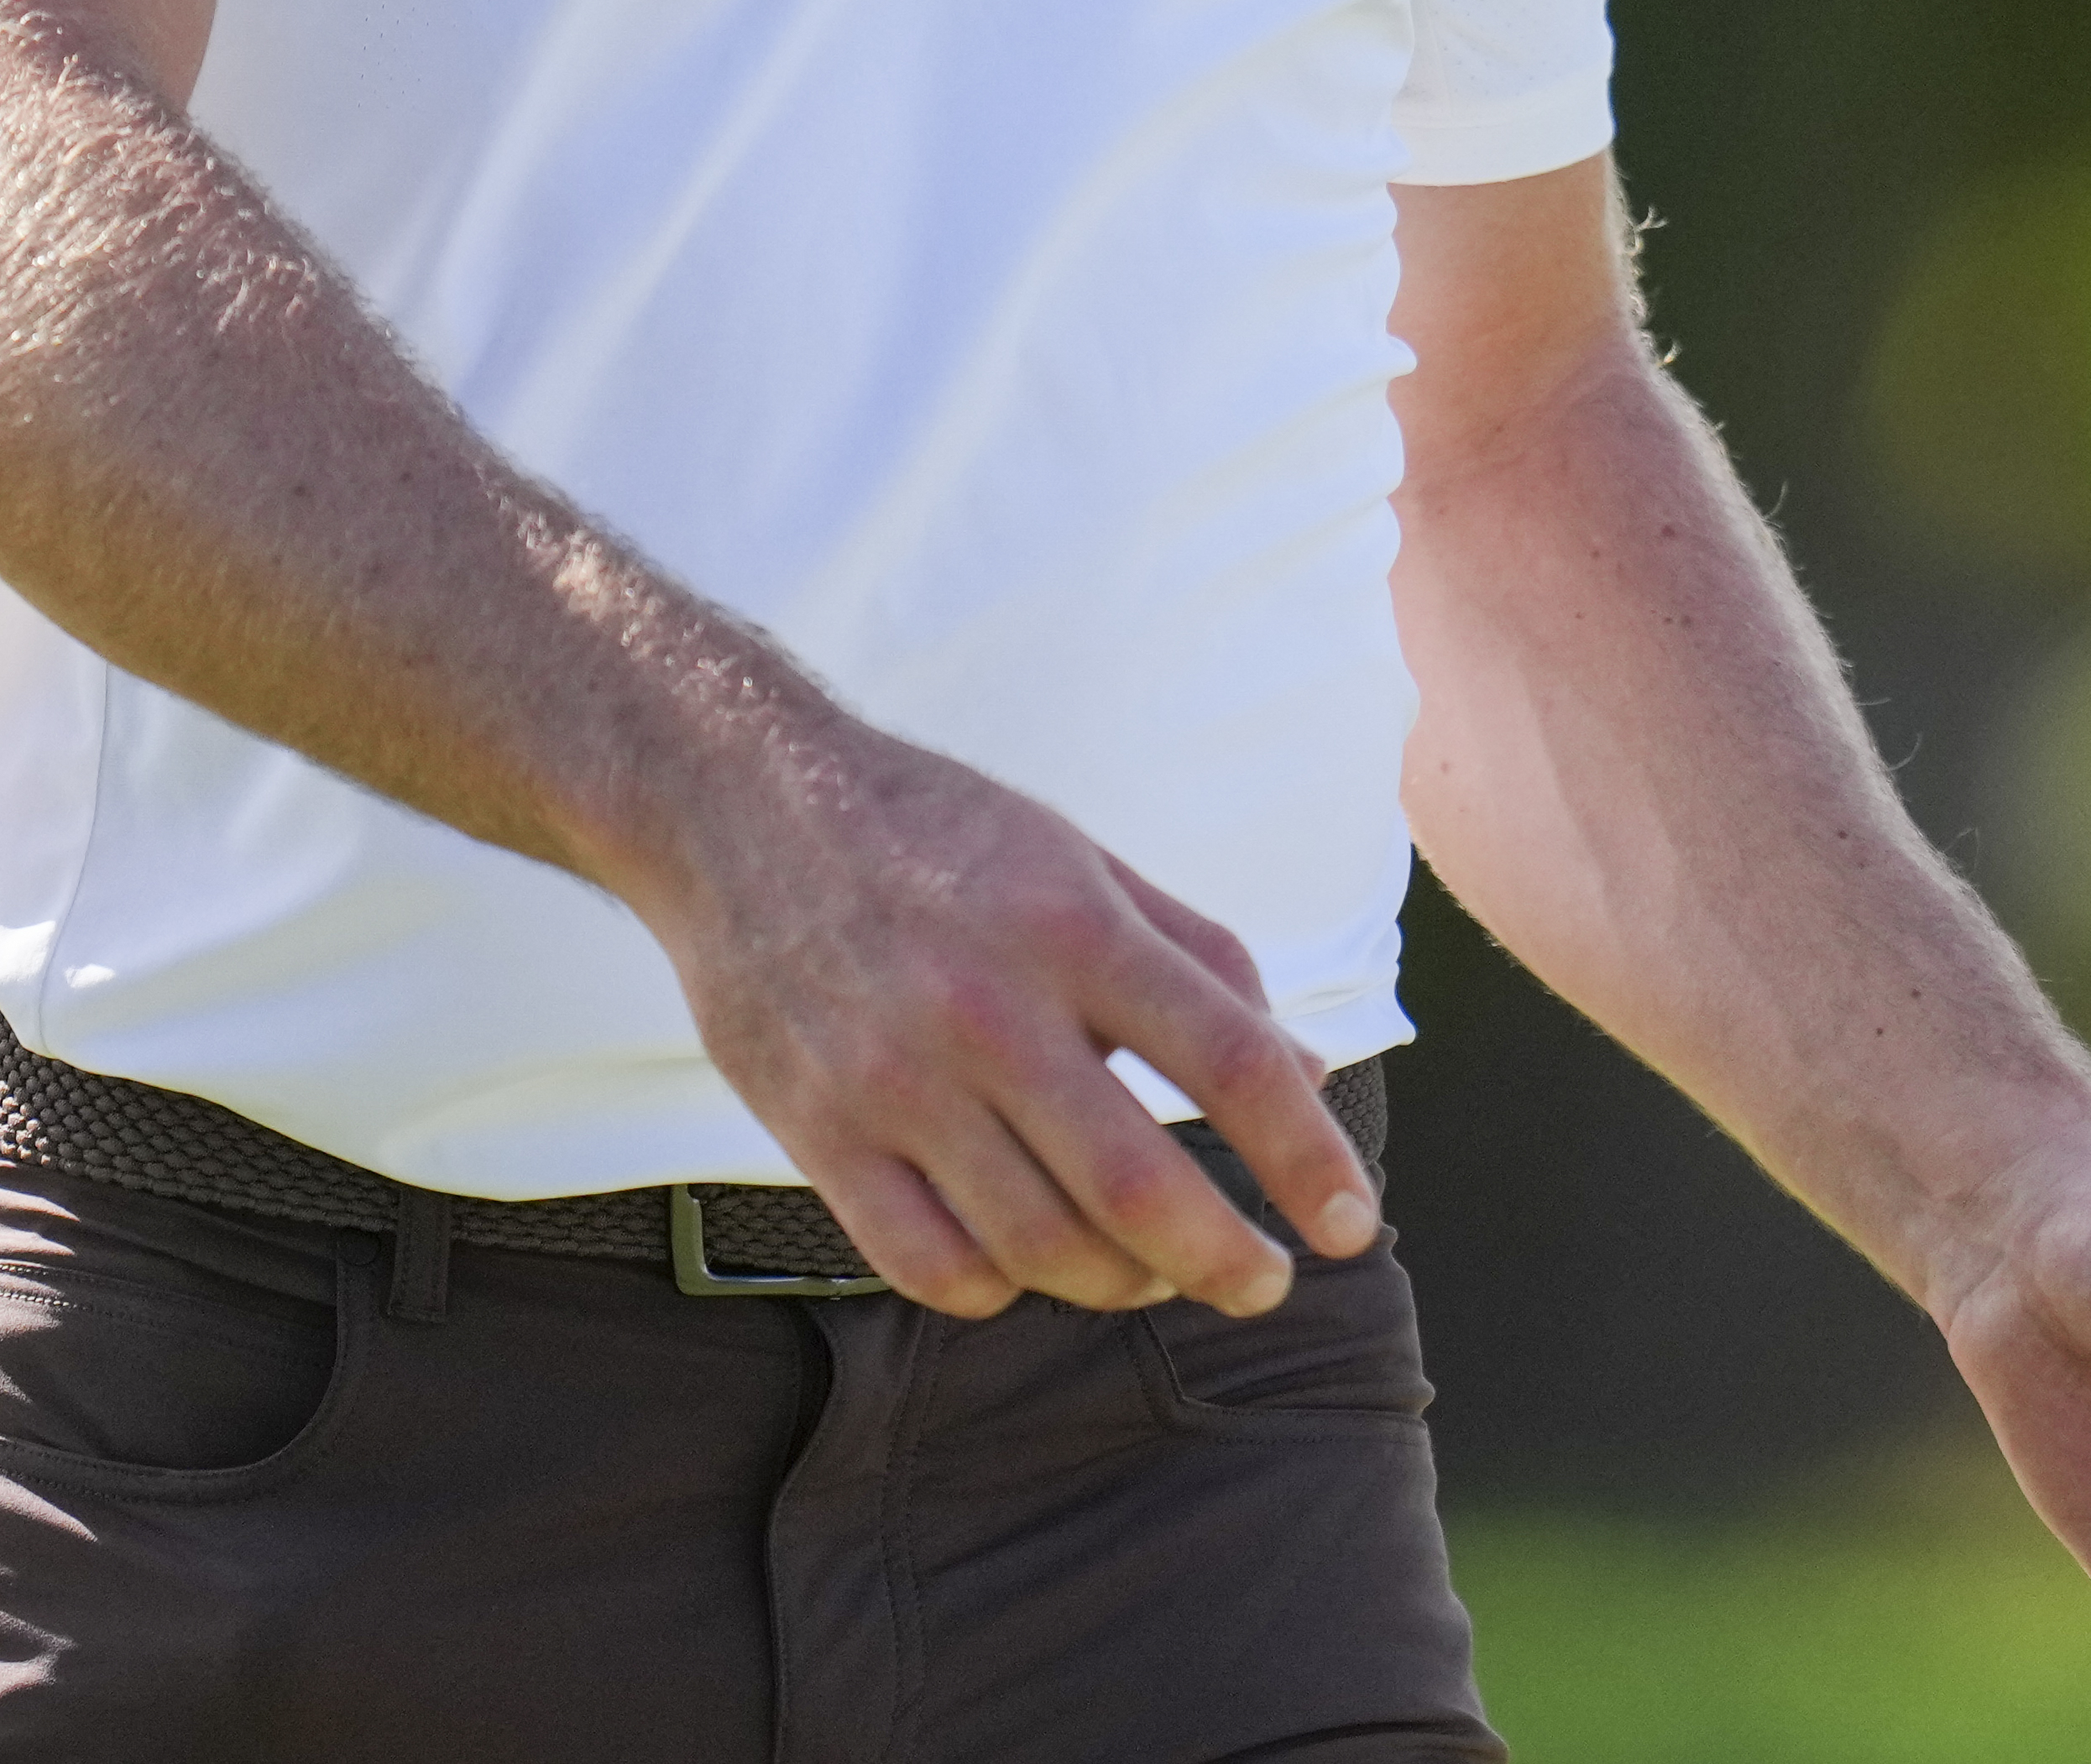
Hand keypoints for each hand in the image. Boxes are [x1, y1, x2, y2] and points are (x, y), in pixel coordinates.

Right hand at [617, 712, 1384, 1323]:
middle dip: (1227, 1260)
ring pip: (1039, 1248)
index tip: (1352, 1221)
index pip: (1229, 1064)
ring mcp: (896, 1081)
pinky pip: (930, 1267)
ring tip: (1153, 1272)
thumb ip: (1203, 964)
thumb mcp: (1086, 863)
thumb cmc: (938, 834)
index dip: (1309, 1158)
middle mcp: (989, 1009)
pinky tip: (1029, 1263)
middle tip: (1264, 1282)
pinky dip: (1001, 1289)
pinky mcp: (819, 1132)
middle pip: (1140, 1188)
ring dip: (1122, 1283)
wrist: (737, 801)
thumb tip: (1308, 1074)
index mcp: (1075, 925)